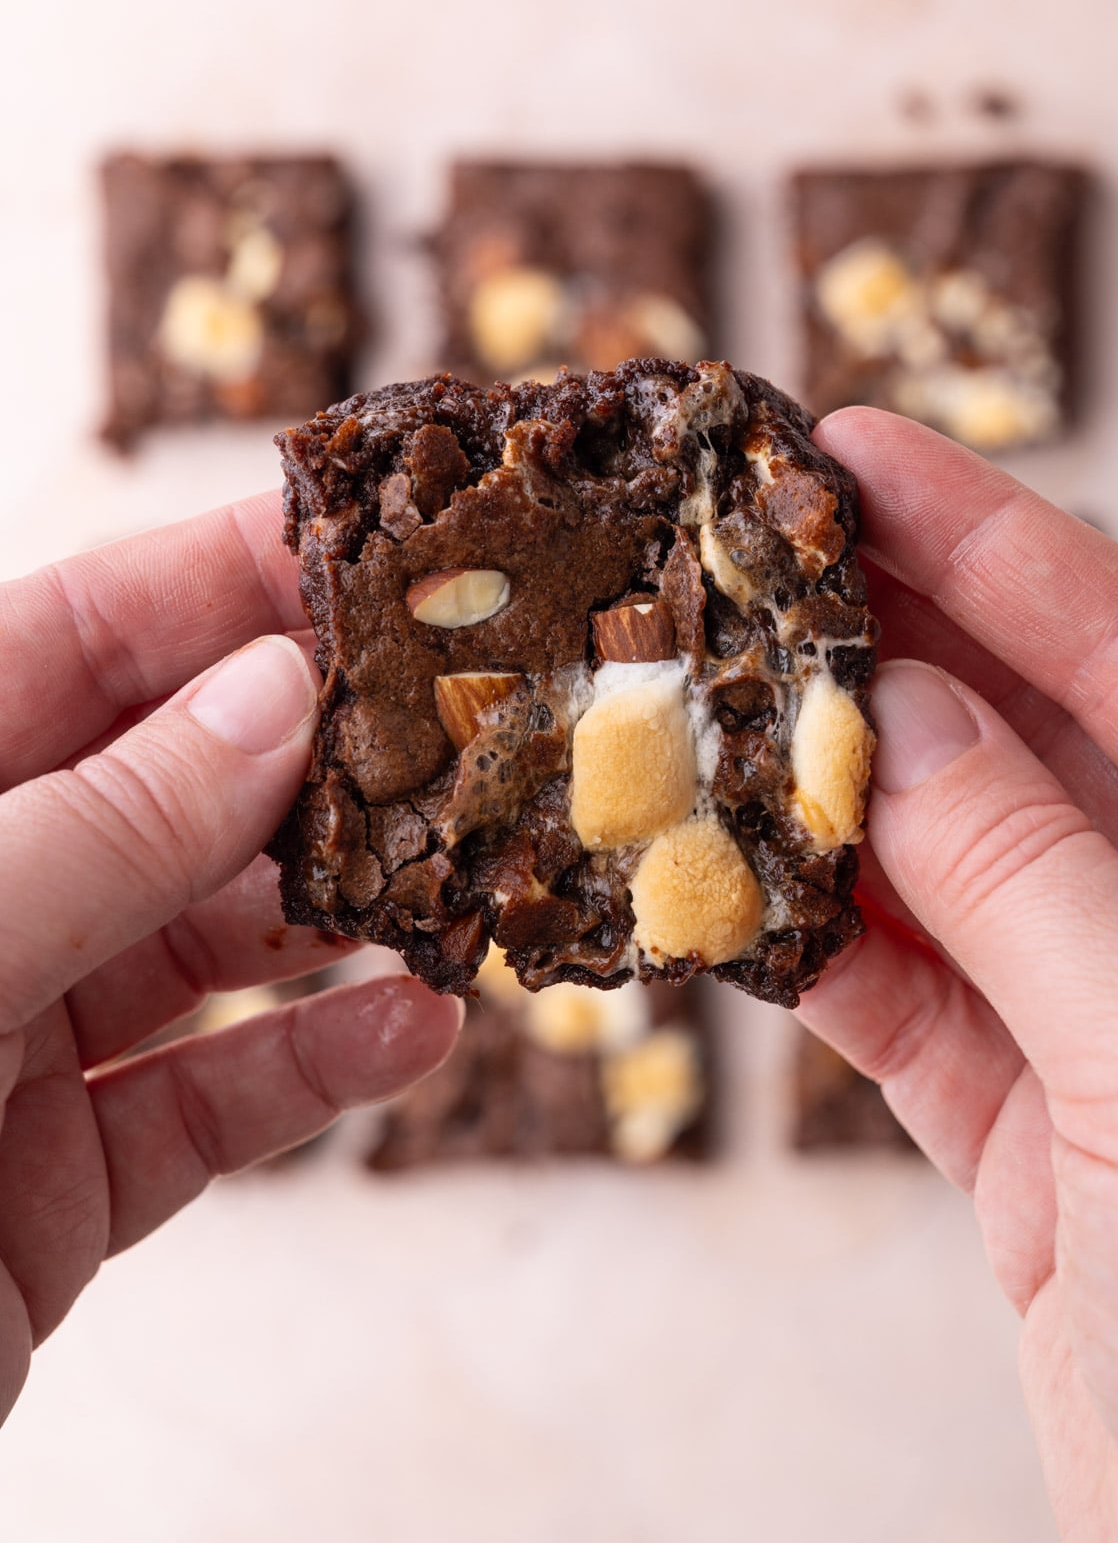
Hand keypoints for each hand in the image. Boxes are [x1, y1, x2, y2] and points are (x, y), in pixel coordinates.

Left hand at [0, 492, 461, 1427]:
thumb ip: (107, 826)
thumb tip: (271, 696)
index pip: (68, 643)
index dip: (214, 584)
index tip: (363, 552)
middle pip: (163, 785)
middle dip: (311, 752)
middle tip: (457, 713)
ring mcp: (8, 1043)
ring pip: (206, 943)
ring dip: (337, 913)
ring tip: (458, 873)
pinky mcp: (59, 1180)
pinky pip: (209, 1100)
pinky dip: (313, 1067)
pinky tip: (411, 1030)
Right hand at [801, 411, 1117, 1539]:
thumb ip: (1036, 881)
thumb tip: (906, 723)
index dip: (1001, 542)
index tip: (863, 455)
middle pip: (1030, 740)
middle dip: (890, 648)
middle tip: (748, 560)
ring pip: (950, 867)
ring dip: (825, 799)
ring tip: (702, 704)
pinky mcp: (1040, 1135)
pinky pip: (910, 1002)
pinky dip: (816, 948)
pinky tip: (730, 885)